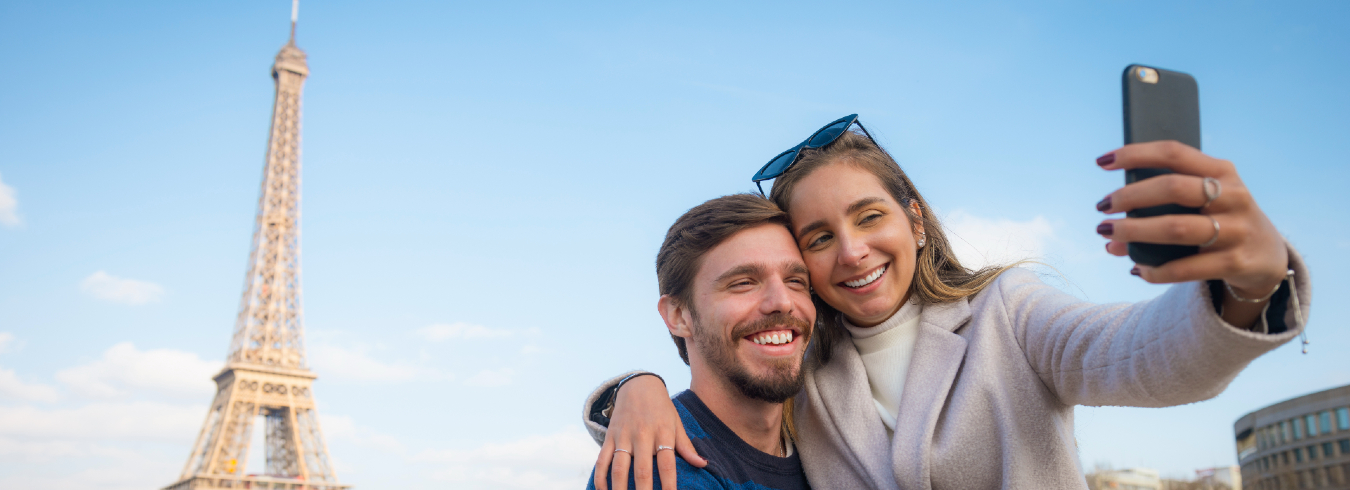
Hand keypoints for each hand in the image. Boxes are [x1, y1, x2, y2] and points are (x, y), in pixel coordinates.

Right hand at [594, 375, 705, 489]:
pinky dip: (600, 477)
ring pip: (619, 468)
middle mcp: (642, 435)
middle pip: (642, 470)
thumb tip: (703, 464)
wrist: (638, 385)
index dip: (669, 484)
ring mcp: (623, 436)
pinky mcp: (609, 437)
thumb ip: (686, 446)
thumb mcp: (676, 423)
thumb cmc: (661, 408)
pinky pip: (601, 460)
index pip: (667, 464)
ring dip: (619, 489)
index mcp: (662, 432)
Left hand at [1095, 141, 1288, 324]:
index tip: (1103, 162)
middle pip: (1172, 188)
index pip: (1174, 153)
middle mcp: (1232, 196)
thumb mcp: (1204, 204)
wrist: (1269, 257)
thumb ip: (1161, 211)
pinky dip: (1156, 270)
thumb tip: (1109, 238)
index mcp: (1221, 171)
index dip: (1136, 154)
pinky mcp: (1235, 262)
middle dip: (1130, 196)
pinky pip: (1185, 268)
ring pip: (1176, 228)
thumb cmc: (1222, 220)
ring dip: (1135, 231)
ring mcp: (1236, 229)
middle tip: (1102, 206)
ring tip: (1108, 235)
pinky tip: (1138, 270)